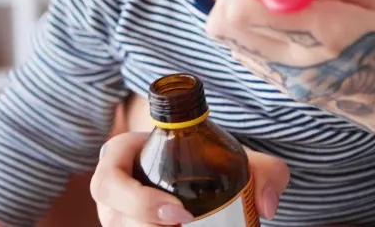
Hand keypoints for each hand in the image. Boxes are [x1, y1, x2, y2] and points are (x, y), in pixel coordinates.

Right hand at [90, 131, 289, 225]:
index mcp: (120, 157)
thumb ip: (266, 171)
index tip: (181, 214)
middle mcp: (111, 191)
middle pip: (114, 220)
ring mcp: (116, 217)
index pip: (108, 181)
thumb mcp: (237, 155)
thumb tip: (266, 207)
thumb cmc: (208, 156)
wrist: (202, 171)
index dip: (135, 201)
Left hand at [205, 0, 374, 148]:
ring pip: (229, 40)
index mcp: (327, 36)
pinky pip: (247, 52)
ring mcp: (292, 84)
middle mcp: (300, 67)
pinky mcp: (291, 91)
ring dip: (238, 0)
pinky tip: (282, 8)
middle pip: (223, 23)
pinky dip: (249, 22)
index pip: (245, 5)